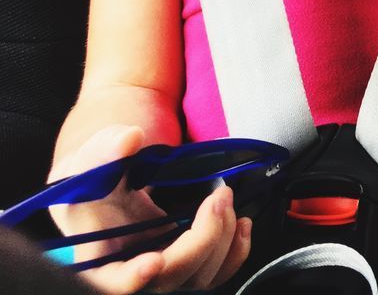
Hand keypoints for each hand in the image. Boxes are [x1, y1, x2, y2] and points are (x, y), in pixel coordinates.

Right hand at [48, 125, 251, 293]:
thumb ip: (108, 148)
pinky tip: (241, 223)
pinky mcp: (185, 263)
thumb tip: (130, 139)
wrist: (108, 183)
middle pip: (170, 277)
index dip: (132, 279)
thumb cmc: (96, 175)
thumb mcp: (94, 158)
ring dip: (223, 240)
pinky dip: (235, 252)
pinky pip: (216, 274)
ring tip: (225, 198)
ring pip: (199, 277)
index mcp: (98, 256)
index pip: (113, 283)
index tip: (153, 261)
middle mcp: (131, 272)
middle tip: (219, 196)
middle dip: (204, 238)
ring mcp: (161, 272)